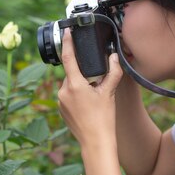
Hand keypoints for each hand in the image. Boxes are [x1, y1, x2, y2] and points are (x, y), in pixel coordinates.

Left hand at [57, 29, 122, 149]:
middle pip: (72, 73)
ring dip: (81, 85)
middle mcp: (63, 92)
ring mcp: (60, 101)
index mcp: (74, 85)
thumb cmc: (103, 119)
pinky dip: (77, 94)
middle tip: (97, 82)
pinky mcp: (61, 109)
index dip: (67, 43)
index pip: (68, 58)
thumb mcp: (110, 92)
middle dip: (83, 73)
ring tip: (94, 97)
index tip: (66, 32)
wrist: (95, 142)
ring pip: (70, 85)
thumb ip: (113, 72)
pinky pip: (68, 95)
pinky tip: (88, 104)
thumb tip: (114, 57)